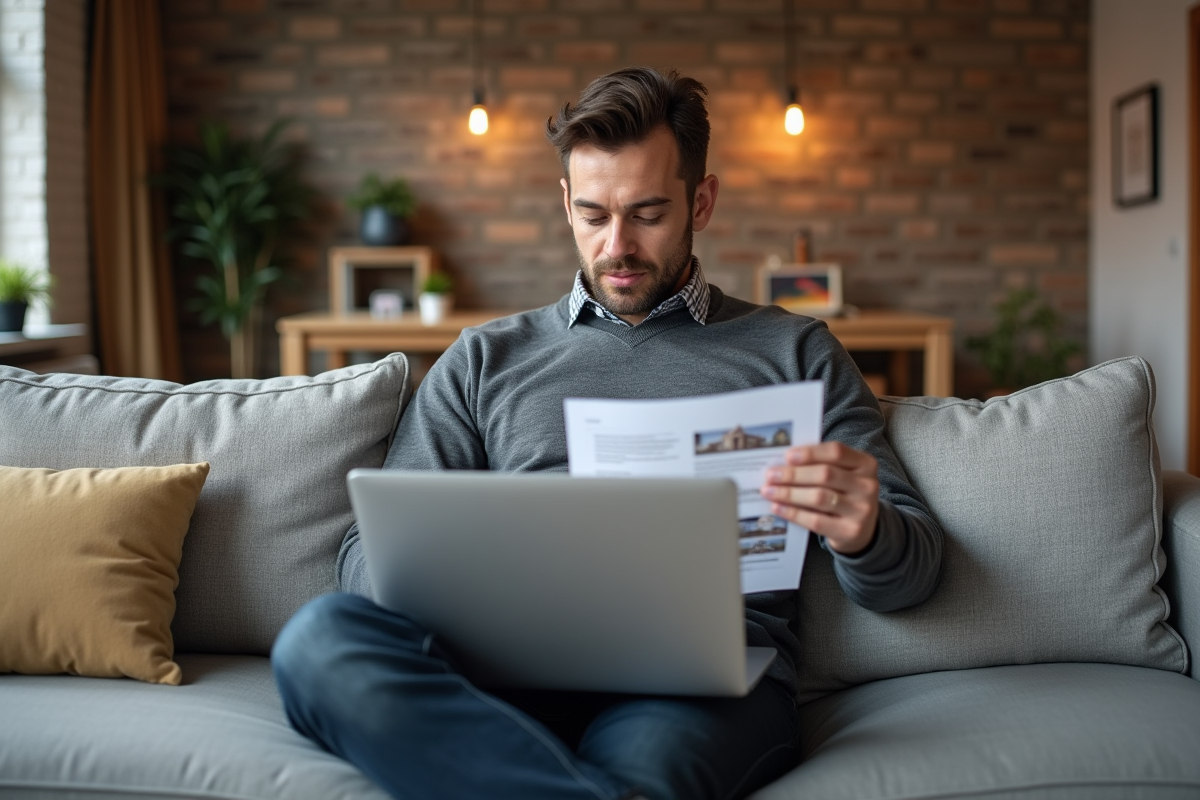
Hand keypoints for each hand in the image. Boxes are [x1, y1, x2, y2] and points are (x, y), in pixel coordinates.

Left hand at [760, 442, 879, 555]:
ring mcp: (861, 510)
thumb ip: (820, 465)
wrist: (862, 530)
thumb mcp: (842, 475)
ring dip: (789, 493)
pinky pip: (816, 520)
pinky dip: (793, 513)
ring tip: (768, 491)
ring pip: (819, 497)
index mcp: (865, 464)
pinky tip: (777, 507)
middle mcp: (867, 485)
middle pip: (825, 474)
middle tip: (770, 475)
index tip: (786, 456)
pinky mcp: (850, 531)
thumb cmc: (843, 494)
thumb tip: (782, 463)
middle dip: (793, 474)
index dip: (810, 453)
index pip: (836, 452)